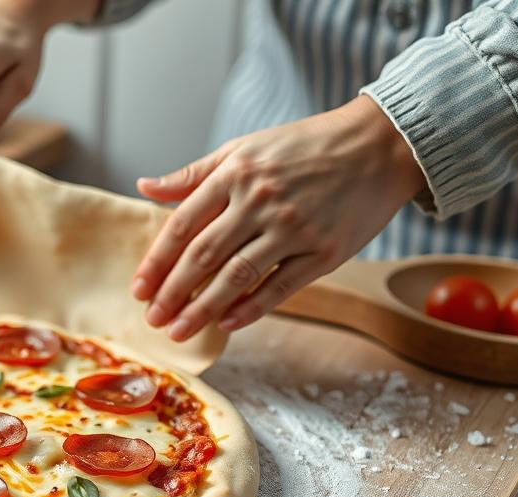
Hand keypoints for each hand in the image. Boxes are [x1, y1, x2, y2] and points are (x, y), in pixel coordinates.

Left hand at [131, 95, 426, 340]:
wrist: (378, 145)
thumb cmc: (304, 147)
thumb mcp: (243, 149)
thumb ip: (193, 174)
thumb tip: (144, 187)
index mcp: (234, 174)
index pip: (182, 225)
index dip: (156, 261)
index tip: (139, 288)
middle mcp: (260, 201)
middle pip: (203, 255)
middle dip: (172, 292)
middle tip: (152, 319)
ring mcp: (294, 227)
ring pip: (237, 276)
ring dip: (203, 308)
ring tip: (179, 330)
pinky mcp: (325, 251)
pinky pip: (280, 287)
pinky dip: (251, 308)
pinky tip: (227, 324)